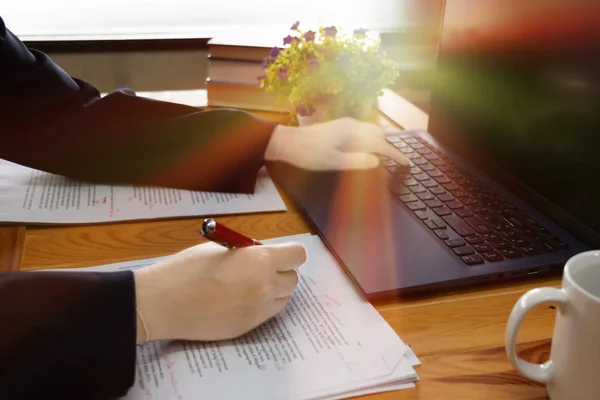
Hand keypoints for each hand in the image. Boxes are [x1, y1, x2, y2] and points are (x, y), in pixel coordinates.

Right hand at [133, 242, 305, 342]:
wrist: (163, 303)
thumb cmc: (187, 268)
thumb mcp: (221, 248)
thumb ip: (248, 253)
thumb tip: (260, 257)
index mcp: (260, 261)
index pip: (298, 255)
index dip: (287, 253)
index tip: (275, 253)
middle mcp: (266, 286)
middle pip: (293, 279)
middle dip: (280, 272)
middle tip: (258, 269)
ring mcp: (259, 310)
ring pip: (283, 299)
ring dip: (273, 290)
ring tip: (248, 286)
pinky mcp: (248, 327)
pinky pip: (267, 313)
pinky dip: (260, 305)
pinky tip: (238, 301)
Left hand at [264, 117, 409, 169]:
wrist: (287, 142)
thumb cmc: (308, 154)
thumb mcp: (333, 162)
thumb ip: (356, 161)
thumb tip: (377, 161)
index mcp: (352, 132)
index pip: (380, 144)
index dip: (395, 155)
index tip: (407, 164)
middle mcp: (352, 124)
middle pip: (379, 134)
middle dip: (391, 147)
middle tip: (400, 161)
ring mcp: (345, 124)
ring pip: (371, 131)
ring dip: (381, 142)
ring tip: (388, 155)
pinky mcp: (339, 126)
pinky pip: (363, 131)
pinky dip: (371, 139)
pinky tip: (368, 148)